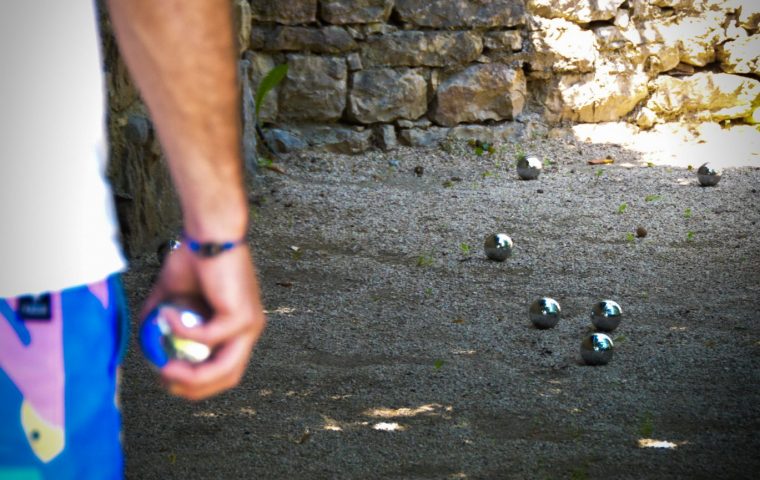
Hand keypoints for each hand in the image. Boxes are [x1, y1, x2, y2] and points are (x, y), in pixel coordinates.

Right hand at [141, 243, 265, 400]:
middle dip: (192, 388)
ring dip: (189, 374)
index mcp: (238, 329)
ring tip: (163, 365)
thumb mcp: (173, 296)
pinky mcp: (241, 316)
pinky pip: (207, 337)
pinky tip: (166, 315)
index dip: (197, 384)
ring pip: (222, 369)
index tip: (166, 379)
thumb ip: (162, 320)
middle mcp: (249, 330)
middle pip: (227, 378)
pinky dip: (181, 331)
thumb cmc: (194, 258)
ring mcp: (249, 325)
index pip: (225, 371)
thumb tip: (145, 342)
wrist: (208, 232)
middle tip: (163, 378)